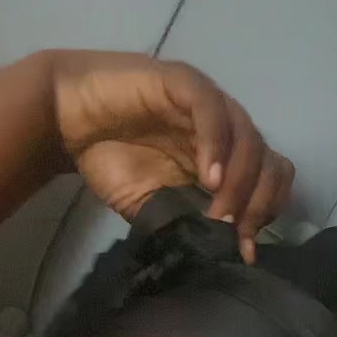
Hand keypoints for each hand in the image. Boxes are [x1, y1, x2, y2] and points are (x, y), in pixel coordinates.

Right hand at [52, 51, 293, 262]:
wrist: (67, 122)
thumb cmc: (111, 159)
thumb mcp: (154, 205)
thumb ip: (188, 221)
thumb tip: (220, 254)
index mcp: (224, 156)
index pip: (269, 179)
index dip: (264, 213)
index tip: (245, 247)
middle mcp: (224, 129)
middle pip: (269, 162)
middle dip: (257, 204)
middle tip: (232, 232)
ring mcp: (207, 103)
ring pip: (248, 138)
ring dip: (239, 182)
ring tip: (218, 212)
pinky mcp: (182, 82)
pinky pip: (212, 110)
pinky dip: (216, 145)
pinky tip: (208, 177)